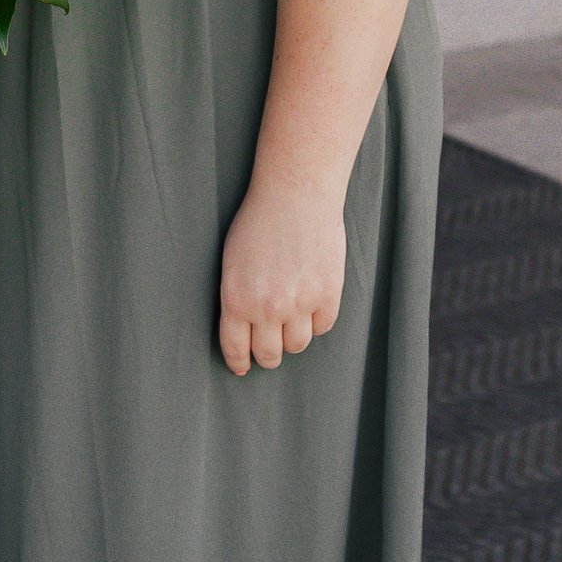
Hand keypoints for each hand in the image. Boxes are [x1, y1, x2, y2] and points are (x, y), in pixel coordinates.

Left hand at [217, 174, 345, 377]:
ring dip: (293, 337)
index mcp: (236, 299)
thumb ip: (238, 298)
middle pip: (269, 354)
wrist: (295, 193)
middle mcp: (267, 307)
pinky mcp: (328, 294)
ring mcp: (300, 303)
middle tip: (270, 347)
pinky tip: (311, 304)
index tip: (242, 367)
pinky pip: (323, 326)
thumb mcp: (232, 261)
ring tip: (291, 320)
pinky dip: (317, 320)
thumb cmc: (259, 222)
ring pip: (298, 344)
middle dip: (267, 354)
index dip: (239, 361)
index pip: (236, 348)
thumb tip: (244, 332)